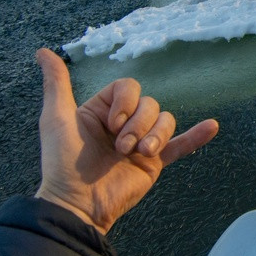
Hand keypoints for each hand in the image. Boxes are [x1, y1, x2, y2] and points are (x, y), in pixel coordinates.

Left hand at [33, 48, 218, 234]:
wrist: (78, 204)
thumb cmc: (62, 162)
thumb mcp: (56, 117)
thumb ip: (57, 84)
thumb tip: (42, 52)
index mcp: (103, 110)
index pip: (129, 88)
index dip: (126, 103)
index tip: (111, 125)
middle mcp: (125, 123)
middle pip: (150, 104)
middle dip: (139, 124)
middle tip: (121, 148)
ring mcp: (142, 142)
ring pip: (165, 120)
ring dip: (156, 135)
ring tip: (140, 154)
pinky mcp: (155, 162)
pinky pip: (181, 144)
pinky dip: (197, 135)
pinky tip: (212, 126)